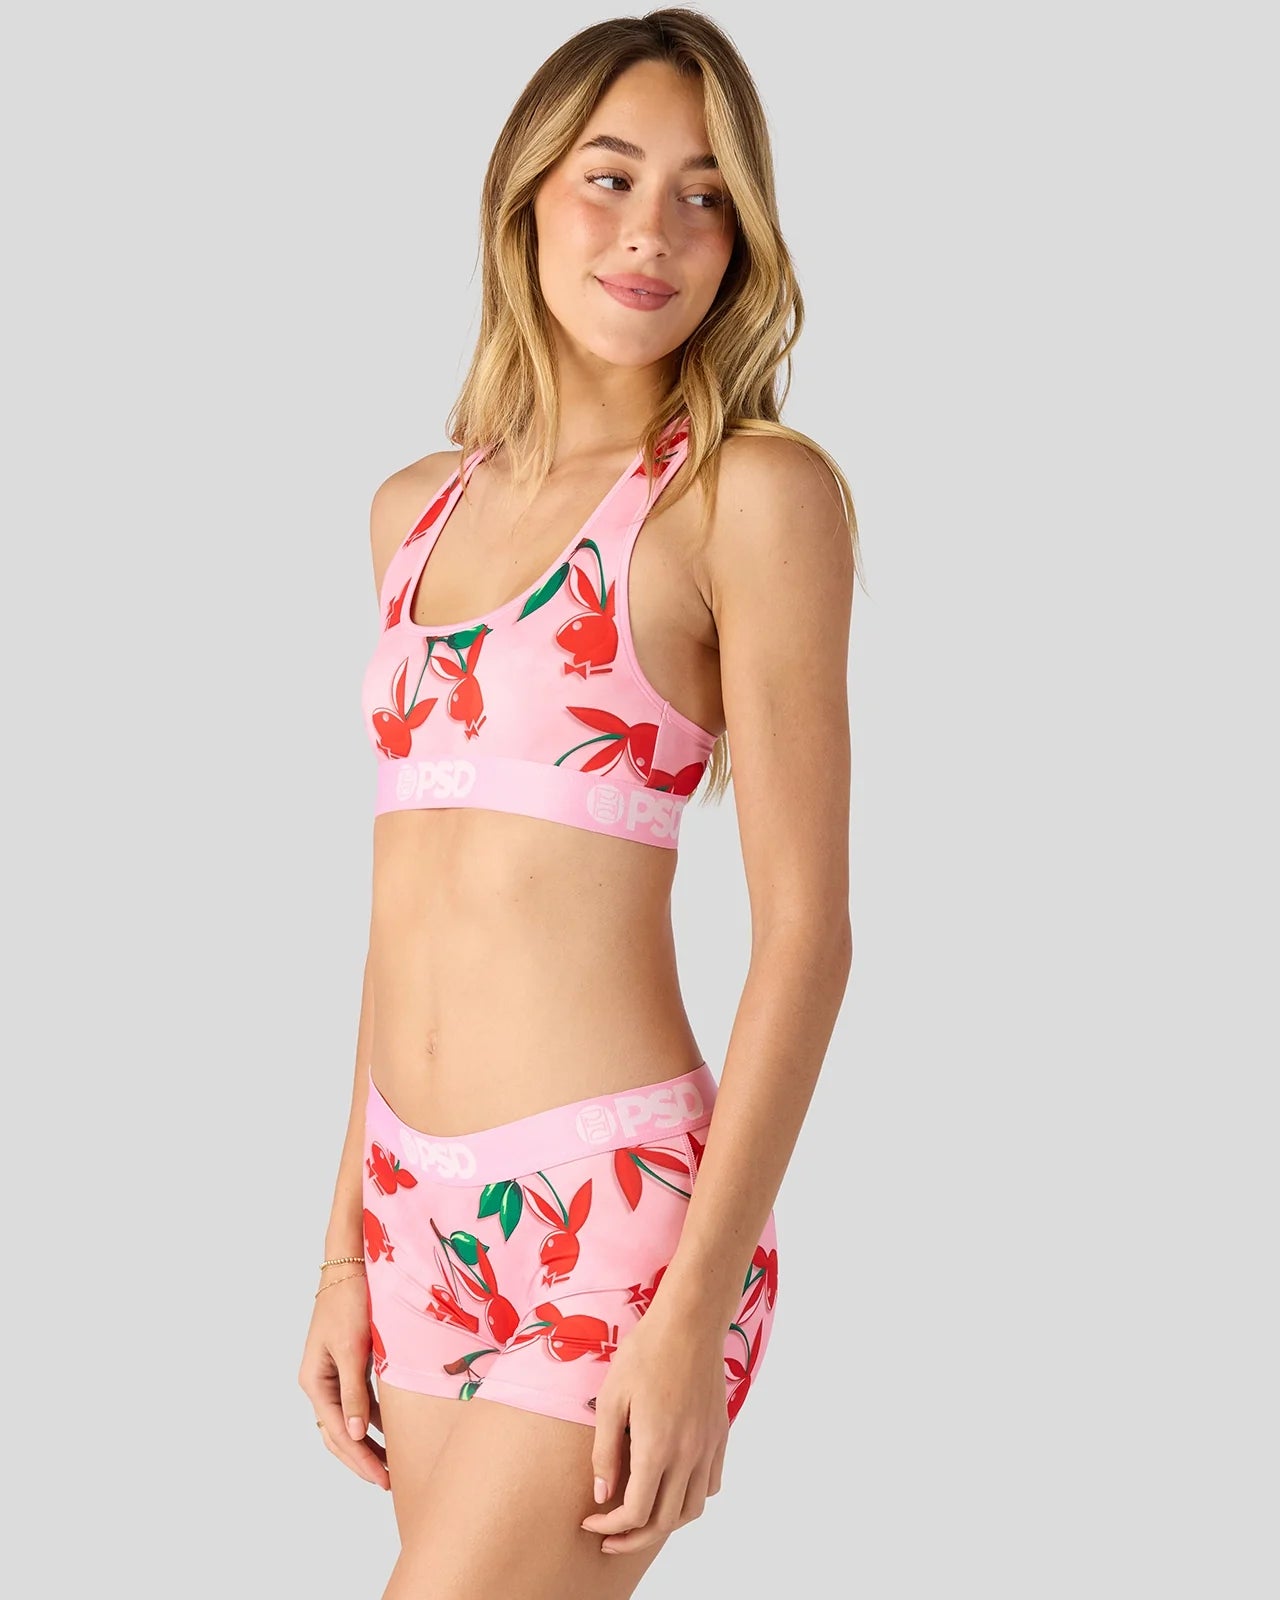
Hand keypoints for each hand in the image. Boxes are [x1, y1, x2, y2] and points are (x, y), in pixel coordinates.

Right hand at [297, 1272, 389, 1489]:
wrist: (349, 1267)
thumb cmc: (349, 1303)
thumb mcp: (352, 1349)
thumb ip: (353, 1393)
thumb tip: (355, 1433)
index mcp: (315, 1381)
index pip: (336, 1432)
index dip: (359, 1458)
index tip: (381, 1478)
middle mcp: (319, 1382)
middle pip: (338, 1433)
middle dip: (361, 1458)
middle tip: (388, 1481)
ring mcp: (332, 1374)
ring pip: (348, 1420)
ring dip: (367, 1442)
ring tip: (390, 1464)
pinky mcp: (348, 1364)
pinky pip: (357, 1401)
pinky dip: (372, 1418)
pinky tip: (391, 1430)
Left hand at [580, 1302, 727, 1553]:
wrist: (689, 1322)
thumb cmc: (645, 1353)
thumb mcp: (611, 1398)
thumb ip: (605, 1451)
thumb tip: (602, 1495)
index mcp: (657, 1447)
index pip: (636, 1512)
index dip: (610, 1526)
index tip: (591, 1522)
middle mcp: (688, 1454)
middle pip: (665, 1521)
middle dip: (633, 1537)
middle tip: (609, 1537)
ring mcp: (708, 1445)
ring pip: (693, 1509)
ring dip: (665, 1523)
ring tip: (641, 1518)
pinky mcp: (720, 1434)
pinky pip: (712, 1483)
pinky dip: (692, 1498)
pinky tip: (672, 1486)